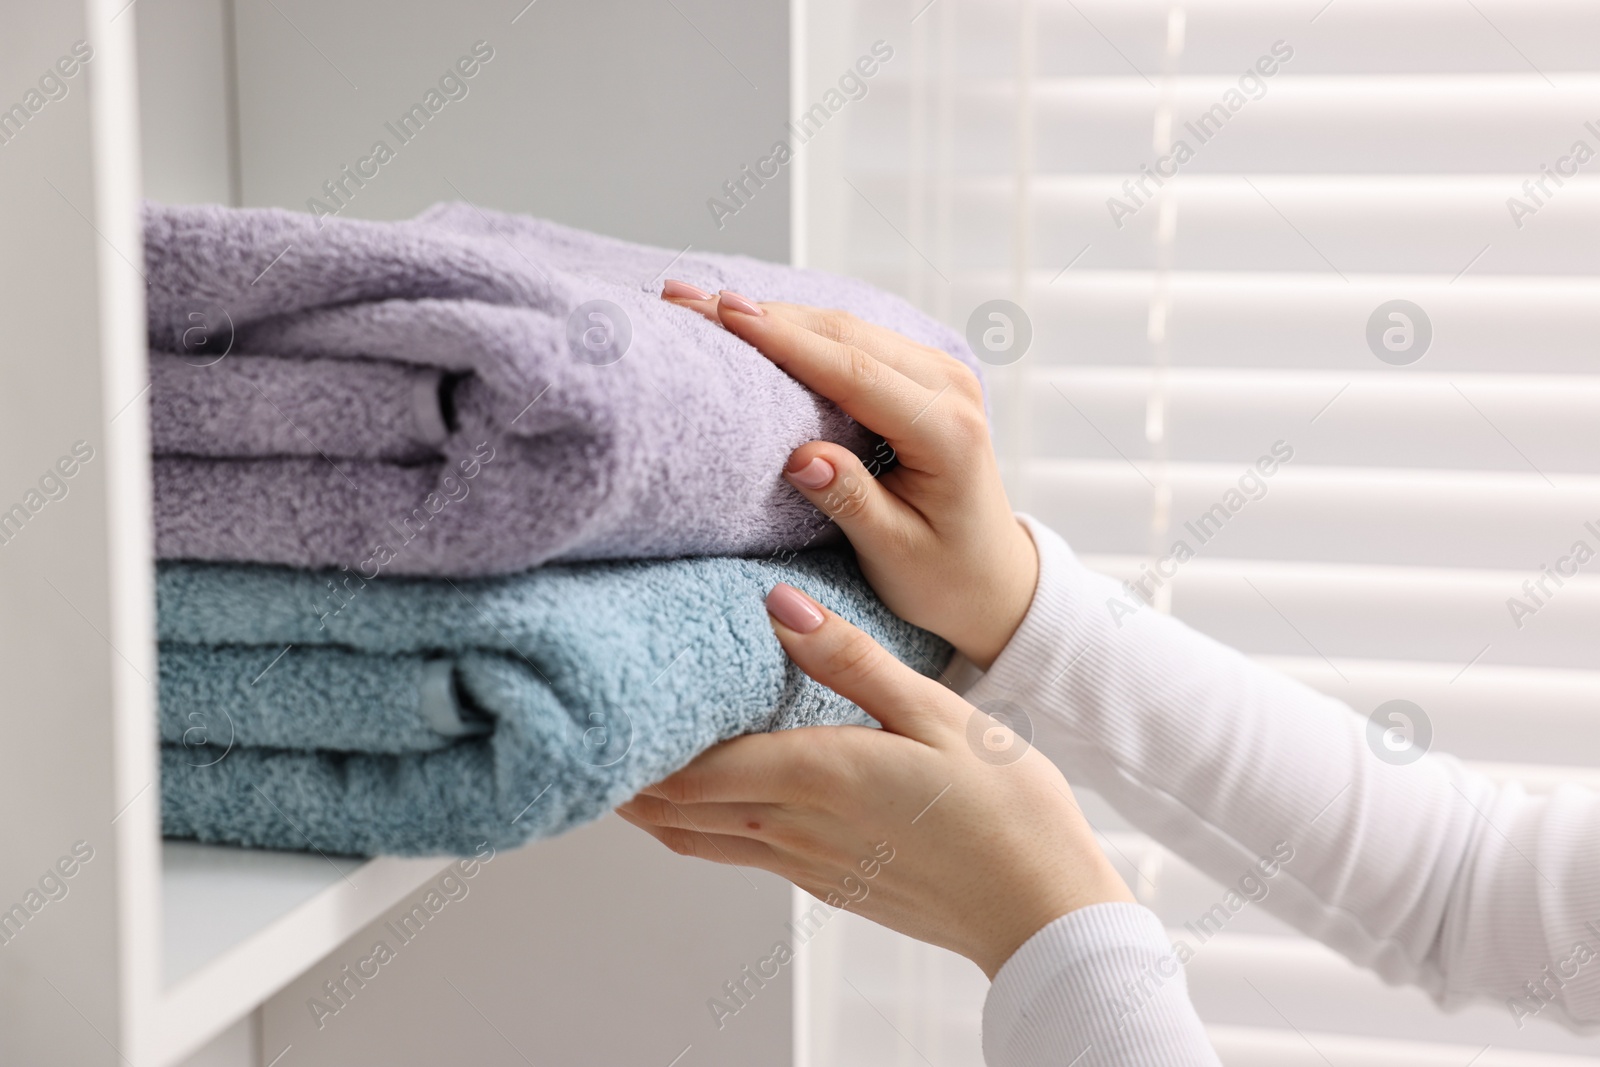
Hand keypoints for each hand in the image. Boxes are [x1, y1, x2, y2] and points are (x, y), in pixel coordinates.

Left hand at [616, 582, 1130, 978]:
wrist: (1041, 909)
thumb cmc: (1005, 805)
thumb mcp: (936, 711)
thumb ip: (851, 660)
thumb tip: (779, 607)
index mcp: (817, 776)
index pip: (693, 765)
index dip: (635, 743)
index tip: (597, 708)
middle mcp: (796, 828)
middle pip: (678, 807)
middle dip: (626, 776)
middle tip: (584, 736)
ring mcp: (808, 865)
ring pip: (700, 839)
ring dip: (654, 808)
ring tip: (617, 772)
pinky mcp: (827, 885)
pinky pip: (739, 855)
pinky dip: (700, 830)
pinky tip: (704, 805)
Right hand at [661, 280, 1037, 669]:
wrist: (993, 580)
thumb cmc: (946, 577)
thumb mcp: (895, 554)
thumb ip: (852, 502)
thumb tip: (802, 458)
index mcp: (947, 430)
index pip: (852, 371)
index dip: (784, 339)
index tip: (723, 313)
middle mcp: (949, 387)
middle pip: (843, 334)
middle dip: (761, 314)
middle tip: (684, 298)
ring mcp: (937, 373)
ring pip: (844, 327)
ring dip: (773, 314)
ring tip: (702, 303)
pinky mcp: (919, 375)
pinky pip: (851, 339)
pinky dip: (798, 329)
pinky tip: (750, 321)